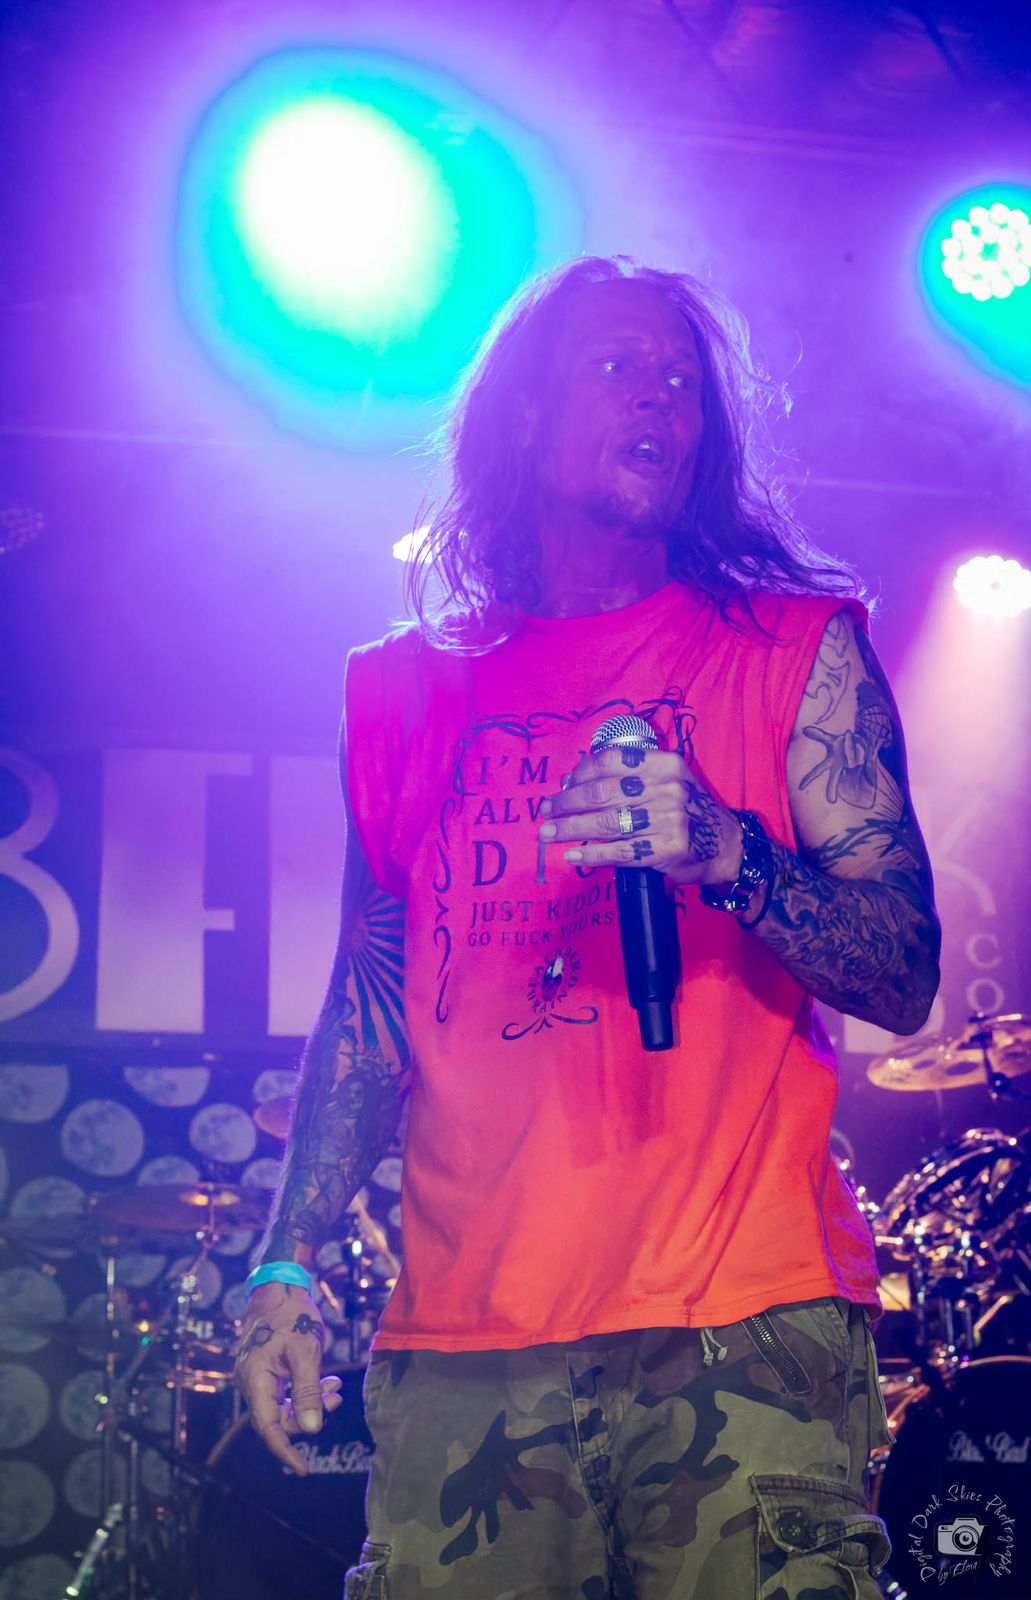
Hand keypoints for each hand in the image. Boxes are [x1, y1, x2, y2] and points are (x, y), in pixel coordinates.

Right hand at [233, 1280, 340, 1473]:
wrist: (278, 1286)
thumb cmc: (291, 1314)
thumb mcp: (305, 1352)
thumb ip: (306, 1392)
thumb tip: (310, 1429)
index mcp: (254, 1378)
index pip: (268, 1427)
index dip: (285, 1450)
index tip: (303, 1469)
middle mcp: (249, 1381)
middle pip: (277, 1417)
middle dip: (307, 1415)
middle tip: (336, 1398)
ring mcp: (255, 1376)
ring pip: (282, 1404)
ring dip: (310, 1401)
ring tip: (335, 1387)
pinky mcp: (264, 1369)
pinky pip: (283, 1391)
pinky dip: (304, 1390)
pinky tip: (325, 1381)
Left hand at [537, 747, 741, 885]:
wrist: (726, 845)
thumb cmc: (686, 810)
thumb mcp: (668, 780)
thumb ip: (630, 776)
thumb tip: (574, 782)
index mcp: (664, 764)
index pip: (611, 761)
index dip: (580, 773)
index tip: (562, 785)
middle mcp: (668, 788)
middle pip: (603, 792)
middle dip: (567, 802)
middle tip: (546, 811)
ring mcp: (669, 819)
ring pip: (608, 822)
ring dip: (571, 828)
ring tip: (548, 834)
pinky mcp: (668, 849)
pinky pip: (620, 851)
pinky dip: (592, 853)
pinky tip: (573, 854)